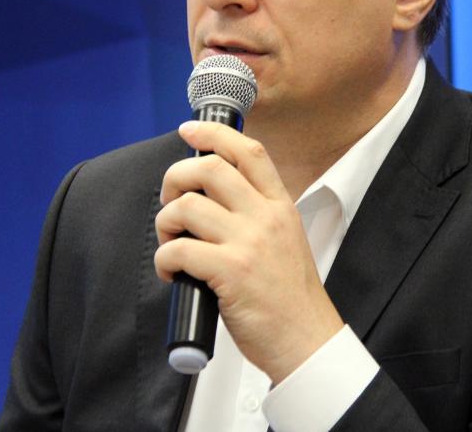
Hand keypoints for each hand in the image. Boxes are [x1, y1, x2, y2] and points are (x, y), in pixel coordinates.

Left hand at [154, 120, 344, 382]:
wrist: (307, 340)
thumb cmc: (289, 297)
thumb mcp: (285, 240)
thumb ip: (256, 214)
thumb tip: (208, 196)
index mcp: (280, 206)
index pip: (248, 151)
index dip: (214, 133)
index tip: (189, 130)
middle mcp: (266, 217)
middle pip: (208, 168)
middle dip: (175, 179)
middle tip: (170, 203)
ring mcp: (249, 242)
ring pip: (187, 206)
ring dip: (165, 223)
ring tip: (171, 245)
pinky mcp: (230, 271)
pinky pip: (179, 249)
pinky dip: (164, 259)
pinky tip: (172, 273)